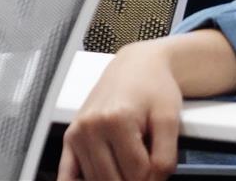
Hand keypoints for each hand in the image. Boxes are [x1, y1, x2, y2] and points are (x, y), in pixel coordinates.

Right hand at [60, 42, 182, 180]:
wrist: (136, 66)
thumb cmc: (153, 87)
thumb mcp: (169, 120)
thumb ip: (164, 157)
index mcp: (115, 120)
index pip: (138, 174)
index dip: (156, 177)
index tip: (161, 169)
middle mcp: (91, 127)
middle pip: (114, 180)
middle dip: (135, 180)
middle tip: (147, 169)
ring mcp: (77, 132)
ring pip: (96, 180)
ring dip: (116, 179)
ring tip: (129, 164)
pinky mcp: (71, 137)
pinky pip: (67, 174)